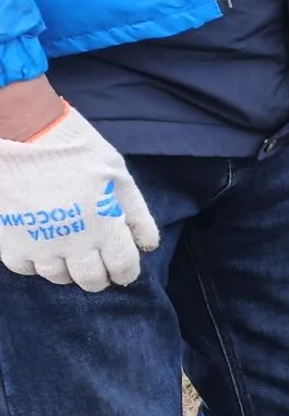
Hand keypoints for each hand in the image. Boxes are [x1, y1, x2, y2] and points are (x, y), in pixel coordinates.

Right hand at [0, 104, 158, 290]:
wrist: (25, 134)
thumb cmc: (78, 151)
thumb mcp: (119, 176)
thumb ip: (136, 214)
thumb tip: (147, 246)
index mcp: (104, 226)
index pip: (122, 269)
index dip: (125, 273)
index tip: (122, 270)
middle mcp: (73, 242)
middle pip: (91, 280)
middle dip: (99, 276)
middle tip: (97, 262)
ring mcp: (38, 245)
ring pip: (58, 277)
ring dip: (67, 268)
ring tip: (68, 249)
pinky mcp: (9, 241)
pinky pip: (25, 268)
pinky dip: (35, 262)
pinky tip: (41, 244)